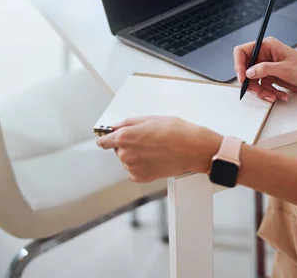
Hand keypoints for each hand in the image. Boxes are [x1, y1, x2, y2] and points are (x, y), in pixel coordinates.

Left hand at [96, 116, 221, 182]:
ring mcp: (133, 167)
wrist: (193, 149)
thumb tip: (116, 126)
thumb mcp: (151, 118)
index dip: (107, 138)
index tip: (109, 138)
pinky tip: (154, 159)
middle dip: (128, 145)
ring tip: (154, 149)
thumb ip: (128, 123)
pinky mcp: (142, 177)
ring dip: (135, 156)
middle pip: (117, 150)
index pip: (103, 141)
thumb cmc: (176, 132)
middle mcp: (125, 154)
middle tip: (146, 140)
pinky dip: (141, 166)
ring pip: (127, 160)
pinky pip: (134, 171)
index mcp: (124, 137)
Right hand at [233, 37, 296, 101]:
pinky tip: (279, 95)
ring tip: (273, 95)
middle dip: (252, 83)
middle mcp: (265, 55)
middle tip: (258, 91)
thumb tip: (248, 72)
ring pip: (254, 81)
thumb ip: (264, 69)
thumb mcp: (284, 69)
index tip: (242, 78)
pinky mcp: (272, 77)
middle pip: (246, 69)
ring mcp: (268, 67)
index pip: (242, 52)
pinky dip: (269, 93)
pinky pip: (263, 86)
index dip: (239, 64)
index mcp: (267, 46)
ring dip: (261, 91)